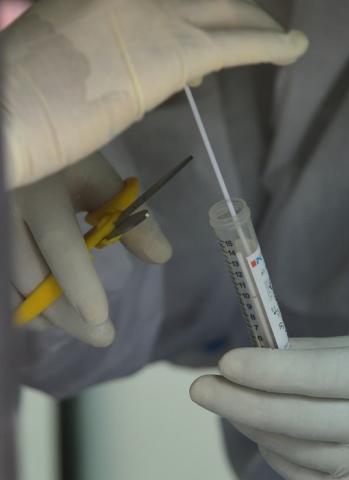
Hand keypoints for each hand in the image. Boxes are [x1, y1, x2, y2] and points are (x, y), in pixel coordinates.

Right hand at [2, 0, 307, 187]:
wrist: (13, 107)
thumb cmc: (31, 88)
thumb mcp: (77, 49)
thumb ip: (126, 48)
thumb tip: (175, 67)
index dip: (198, 8)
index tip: (215, 17)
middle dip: (235, 11)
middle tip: (257, 26)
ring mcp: (160, 11)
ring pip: (227, 12)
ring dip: (259, 27)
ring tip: (279, 41)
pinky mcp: (179, 48)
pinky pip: (241, 43)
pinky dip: (274, 45)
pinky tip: (295, 49)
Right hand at [9, 153, 171, 346]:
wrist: (22, 141)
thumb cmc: (68, 163)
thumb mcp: (102, 182)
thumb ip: (131, 218)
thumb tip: (162, 257)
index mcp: (41, 191)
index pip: (59, 244)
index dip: (78, 283)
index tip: (99, 317)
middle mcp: (7, 209)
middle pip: (31, 274)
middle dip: (66, 312)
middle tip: (102, 337)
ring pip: (9, 283)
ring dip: (43, 314)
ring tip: (80, 329)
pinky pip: (0, 279)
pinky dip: (21, 302)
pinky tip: (45, 317)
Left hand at [191, 336, 348, 479]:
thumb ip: (331, 353)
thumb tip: (273, 353)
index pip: (316, 376)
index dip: (266, 370)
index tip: (228, 361)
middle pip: (297, 419)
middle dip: (241, 401)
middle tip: (203, 387)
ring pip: (297, 451)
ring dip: (254, 426)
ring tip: (226, 403)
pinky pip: (311, 476)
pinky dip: (278, 455)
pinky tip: (261, 434)